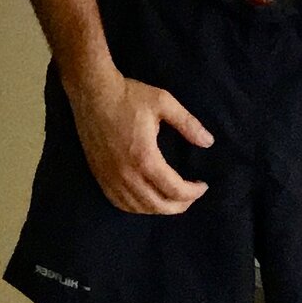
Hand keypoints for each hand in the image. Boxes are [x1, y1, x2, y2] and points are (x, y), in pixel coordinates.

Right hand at [67, 72, 214, 214]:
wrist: (92, 93)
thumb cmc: (129, 96)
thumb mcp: (164, 103)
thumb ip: (188, 124)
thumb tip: (209, 142)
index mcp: (145, 158)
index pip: (174, 189)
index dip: (193, 193)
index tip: (203, 186)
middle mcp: (126, 174)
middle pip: (157, 205)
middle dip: (180, 205)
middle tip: (192, 196)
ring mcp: (110, 178)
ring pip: (138, 207)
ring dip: (159, 209)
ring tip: (174, 200)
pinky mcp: (99, 176)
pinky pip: (119, 203)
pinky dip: (137, 207)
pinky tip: (147, 201)